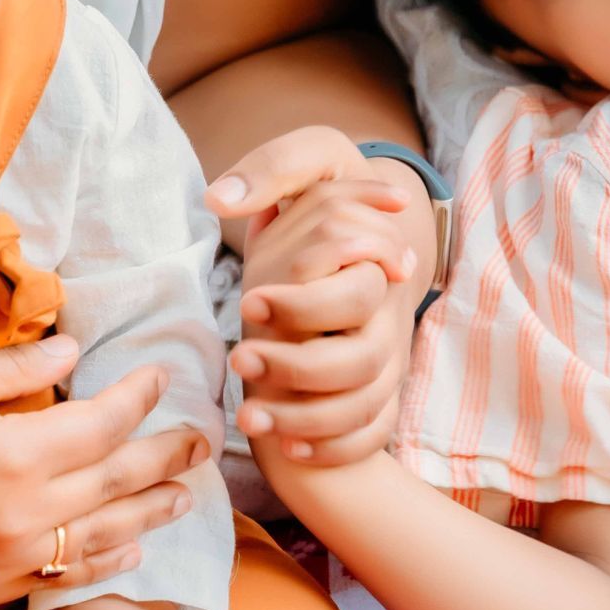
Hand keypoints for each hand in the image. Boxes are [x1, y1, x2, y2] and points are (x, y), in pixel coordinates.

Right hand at [0, 342, 210, 609]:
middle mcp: (25, 518)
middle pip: (118, 485)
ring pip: (101, 540)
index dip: (139, 397)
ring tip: (183, 500)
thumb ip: (13, 372)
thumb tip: (75, 354)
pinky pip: (59, 578)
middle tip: (205, 442)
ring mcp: (4, 563)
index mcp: (17, 456)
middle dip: (167, 459)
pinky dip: (99, 562)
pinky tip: (122, 552)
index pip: (103, 424)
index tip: (164, 374)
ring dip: (149, 517)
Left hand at [209, 128, 431, 468]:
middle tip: (240, 361)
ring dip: (305, 417)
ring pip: (366, 406)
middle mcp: (387, 316)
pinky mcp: (379, 394)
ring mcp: (386, 359)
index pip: (358, 294)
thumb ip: (275, 167)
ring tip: (248, 414)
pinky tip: (288, 447)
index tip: (249, 302)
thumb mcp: (312, 161)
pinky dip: (333, 448)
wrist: (345, 245)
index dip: (303, 305)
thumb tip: (222, 197)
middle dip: (297, 367)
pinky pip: (371, 436)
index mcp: (376, 262)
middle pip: (362, 359)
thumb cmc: (319, 203)